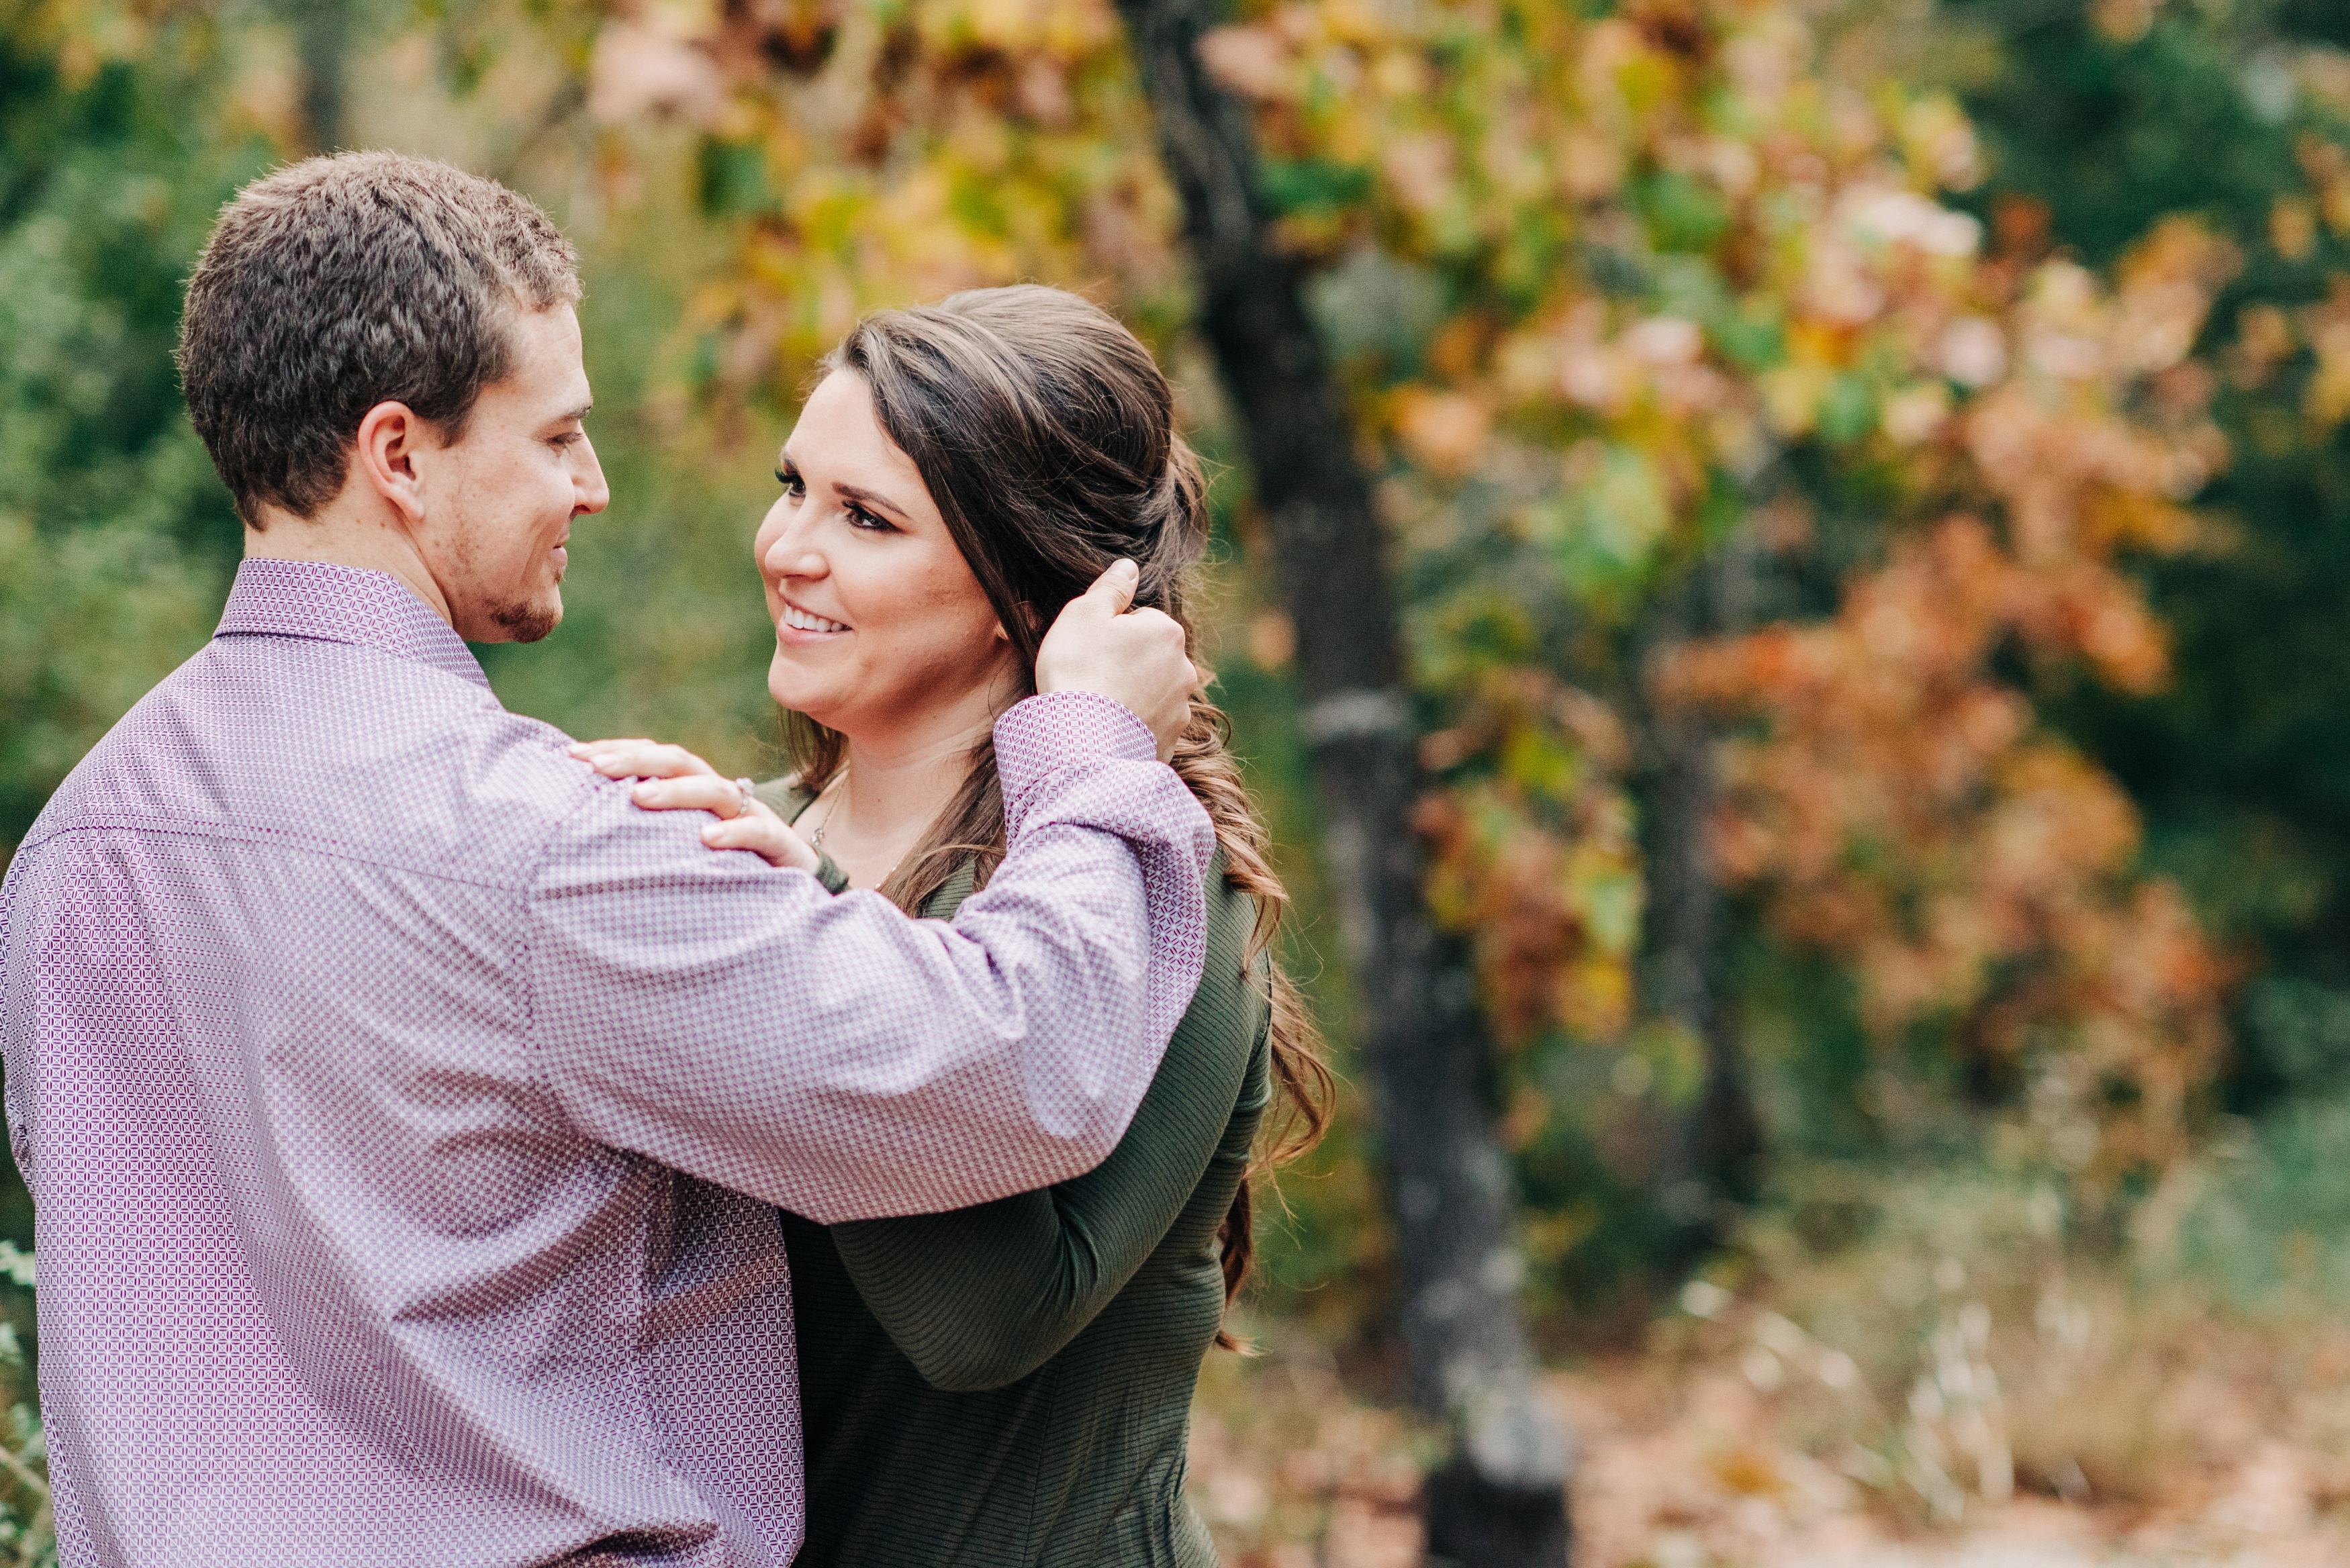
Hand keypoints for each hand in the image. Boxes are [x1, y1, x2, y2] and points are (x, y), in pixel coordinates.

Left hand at [566, 738, 819, 872]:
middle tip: (596, 768)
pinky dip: (733, 832)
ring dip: (676, 791)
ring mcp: (751, 816)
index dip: (616, 751)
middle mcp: (721, 795)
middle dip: (636, 760)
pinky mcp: (779, 846)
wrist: (796, 888)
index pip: (654, 757)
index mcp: (695, 791)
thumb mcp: (681, 846)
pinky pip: (758, 832)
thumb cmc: (726, 869)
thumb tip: (582, 827)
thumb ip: (647, 832)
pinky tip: (706, 839)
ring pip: (715, 789)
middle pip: (680, 762)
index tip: (571, 756)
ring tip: (639, 798)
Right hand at [1033, 559, 1198, 762]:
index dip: (1110, 634)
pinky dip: (1133, 726)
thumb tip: (1129, 567)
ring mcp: (1180, 709)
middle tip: (1091, 678)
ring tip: (1098, 708)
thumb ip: (1110, 588)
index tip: (1090, 651)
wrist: (1082, 743)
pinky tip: (1108, 731)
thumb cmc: (1078, 671)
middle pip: (1149, 657)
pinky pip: (1149, 725)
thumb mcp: (1083, 615)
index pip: (1139, 622)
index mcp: (1167, 631)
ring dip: (1131, 696)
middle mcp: (1184, 669)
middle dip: (1126, 664)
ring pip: (1152, 692)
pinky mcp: (1171, 741)